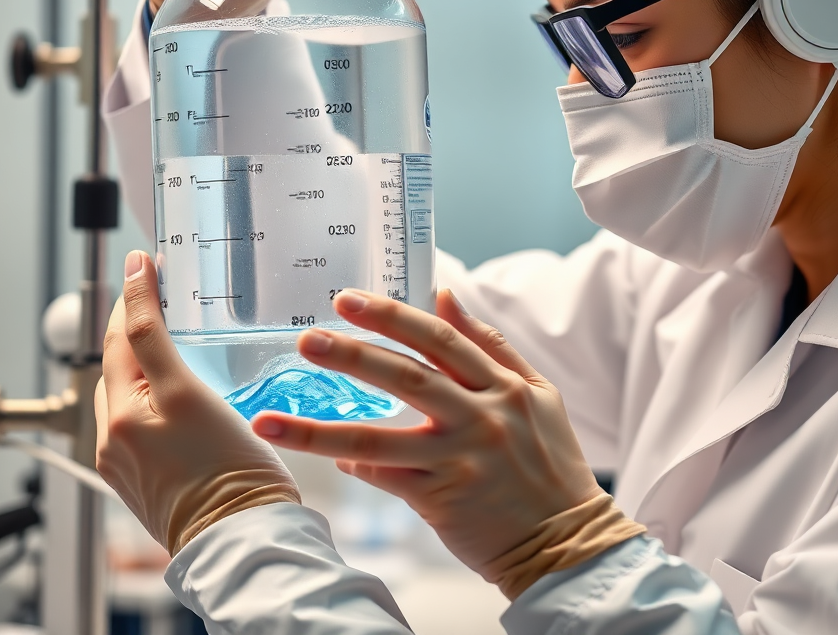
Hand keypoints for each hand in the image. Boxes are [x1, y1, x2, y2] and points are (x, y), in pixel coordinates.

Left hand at [96, 251, 300, 555]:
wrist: (240, 534)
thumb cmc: (230, 473)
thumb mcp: (191, 396)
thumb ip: (158, 349)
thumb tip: (136, 304)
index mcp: (125, 413)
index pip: (126, 334)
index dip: (135, 292)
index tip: (140, 261)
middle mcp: (115, 434)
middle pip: (118, 360)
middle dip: (131, 321)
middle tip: (154, 288)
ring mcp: (124, 456)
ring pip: (124, 387)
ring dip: (136, 354)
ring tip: (163, 331)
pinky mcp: (137, 473)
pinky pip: (132, 416)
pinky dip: (142, 388)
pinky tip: (167, 385)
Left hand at [251, 291, 642, 597]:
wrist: (567, 541)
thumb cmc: (550, 462)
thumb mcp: (538, 393)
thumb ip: (491, 344)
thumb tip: (445, 296)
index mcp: (502, 385)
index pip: (439, 338)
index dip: (391, 316)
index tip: (347, 300)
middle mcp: (479, 417)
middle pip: (406, 377)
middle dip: (352, 354)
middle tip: (306, 340)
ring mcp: (458, 460)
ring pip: (378, 439)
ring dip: (319, 429)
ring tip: (270, 417)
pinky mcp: (441, 500)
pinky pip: (387, 480)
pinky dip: (356, 466)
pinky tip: (329, 455)